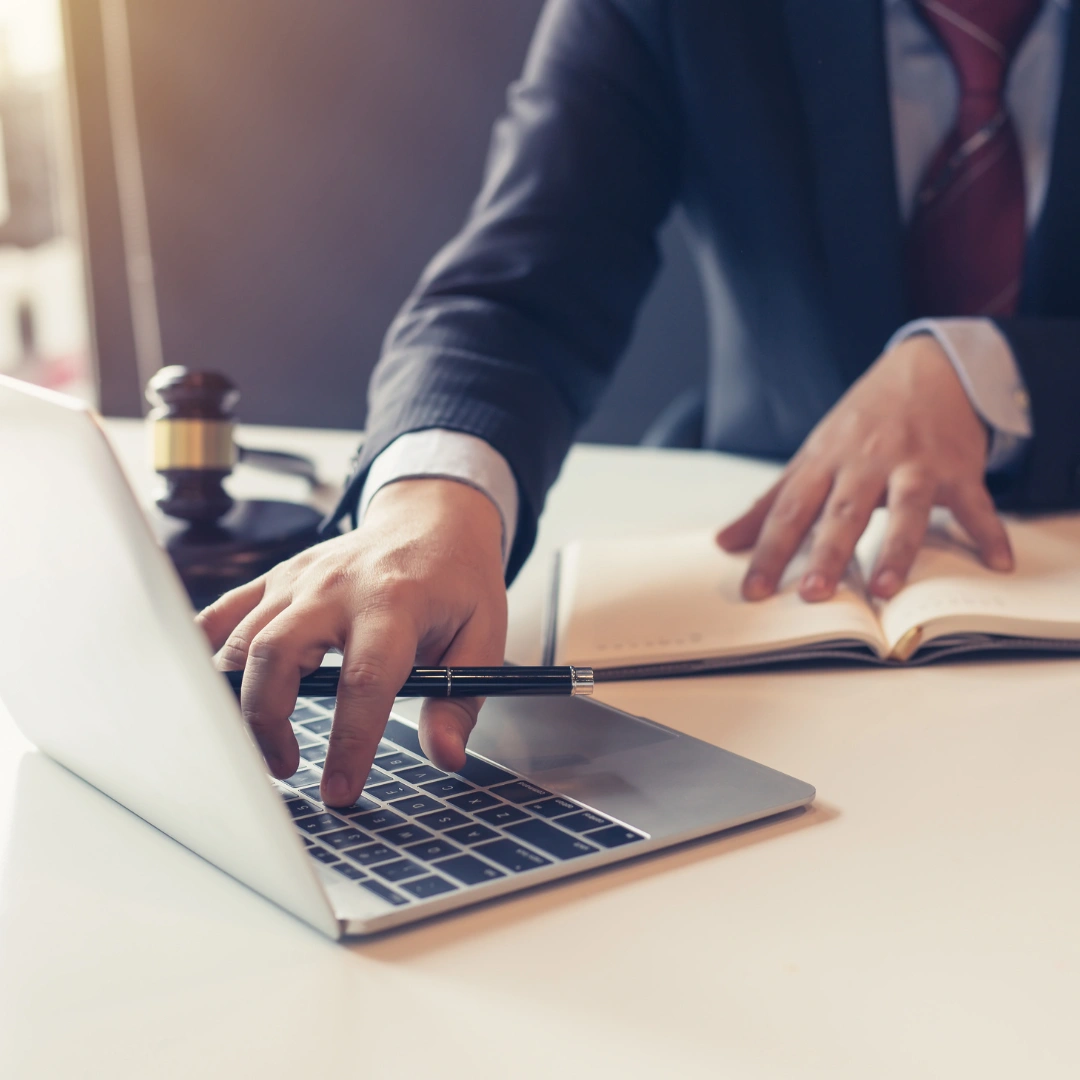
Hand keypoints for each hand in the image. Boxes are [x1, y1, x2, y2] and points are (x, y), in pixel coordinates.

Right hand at [197, 479, 506, 805]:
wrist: (433, 518)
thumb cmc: (458, 580)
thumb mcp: (484, 636)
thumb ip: (459, 700)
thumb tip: (445, 756)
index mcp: (395, 602)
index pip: (364, 680)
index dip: (350, 742)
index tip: (340, 791)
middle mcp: (337, 586)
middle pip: (276, 653)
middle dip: (268, 722)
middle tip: (286, 767)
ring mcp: (299, 578)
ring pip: (242, 639)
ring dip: (240, 700)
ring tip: (263, 744)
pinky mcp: (277, 577)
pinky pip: (224, 613)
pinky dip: (206, 652)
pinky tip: (211, 692)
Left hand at [717, 335, 1013, 601]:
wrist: (927, 369)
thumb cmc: (859, 424)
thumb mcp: (811, 457)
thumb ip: (769, 504)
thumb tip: (723, 543)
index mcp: (824, 462)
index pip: (789, 510)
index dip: (768, 551)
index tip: (753, 590)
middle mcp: (866, 462)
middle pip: (843, 512)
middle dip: (827, 552)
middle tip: (813, 593)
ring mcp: (914, 464)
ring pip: (905, 507)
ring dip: (897, 549)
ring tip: (885, 589)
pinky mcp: (957, 468)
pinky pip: (975, 503)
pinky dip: (988, 531)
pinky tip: (997, 561)